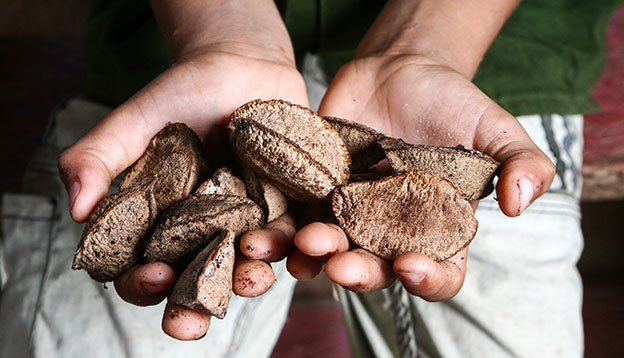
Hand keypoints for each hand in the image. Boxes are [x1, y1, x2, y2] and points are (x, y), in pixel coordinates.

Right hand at [58, 0, 307, 339]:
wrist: (241, 64)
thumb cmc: (181, 93)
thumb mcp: (134, 121)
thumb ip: (98, 157)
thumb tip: (76, 207)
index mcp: (164, 225)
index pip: (146, 268)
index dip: (142, 282)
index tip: (149, 276)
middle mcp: (206, 233)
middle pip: (198, 281)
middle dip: (194, 304)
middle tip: (192, 320)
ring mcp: (248, 223)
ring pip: (249, 265)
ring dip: (250, 279)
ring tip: (250, 277)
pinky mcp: (287, 207)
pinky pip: (293, 233)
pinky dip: (294, 245)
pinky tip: (294, 248)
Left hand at [288, 53, 554, 299]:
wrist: (400, 70)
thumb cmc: (452, 102)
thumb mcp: (495, 128)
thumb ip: (522, 162)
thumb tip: (521, 203)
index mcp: (439, 229)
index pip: (440, 272)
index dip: (427, 279)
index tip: (409, 265)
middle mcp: (394, 232)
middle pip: (377, 270)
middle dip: (359, 273)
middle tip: (341, 264)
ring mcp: (353, 215)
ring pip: (332, 251)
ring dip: (315, 257)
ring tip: (305, 245)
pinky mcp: (319, 193)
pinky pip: (300, 217)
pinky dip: (285, 228)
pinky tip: (274, 230)